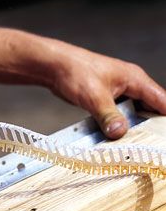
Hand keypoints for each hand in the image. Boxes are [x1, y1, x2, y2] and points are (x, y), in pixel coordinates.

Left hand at [49, 42, 165, 138]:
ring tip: (128, 143)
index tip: (162, 136)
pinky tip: (111, 135)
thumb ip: (109, 115)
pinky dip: (115, 124)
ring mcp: (116, 92)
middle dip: (147, 125)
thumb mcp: (95, 96)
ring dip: (129, 126)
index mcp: (134, 79)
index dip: (164, 119)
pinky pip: (116, 114)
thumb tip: (120, 132)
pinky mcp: (104, 99)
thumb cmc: (75, 72)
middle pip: (147, 109)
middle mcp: (129, 85)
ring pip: (130, 113)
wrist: (55, 68)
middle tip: (144, 143)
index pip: (161, 100)